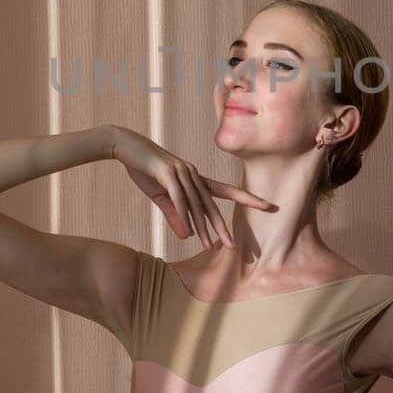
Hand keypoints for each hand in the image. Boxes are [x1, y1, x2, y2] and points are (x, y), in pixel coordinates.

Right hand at [109, 127, 273, 247]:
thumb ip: (175, 217)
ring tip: (211, 246)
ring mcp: (181, 172)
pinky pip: (178, 197)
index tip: (267, 205)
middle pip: (212, 205)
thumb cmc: (145, 170)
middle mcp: (193, 174)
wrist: (125, 146)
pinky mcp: (166, 172)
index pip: (225, 191)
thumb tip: (188, 237)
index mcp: (195, 179)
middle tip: (235, 245)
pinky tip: (189, 229)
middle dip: (222, 226)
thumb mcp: (161, 198)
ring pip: (196, 204)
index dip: (246, 198)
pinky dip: (183, 214)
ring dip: (203, 227)